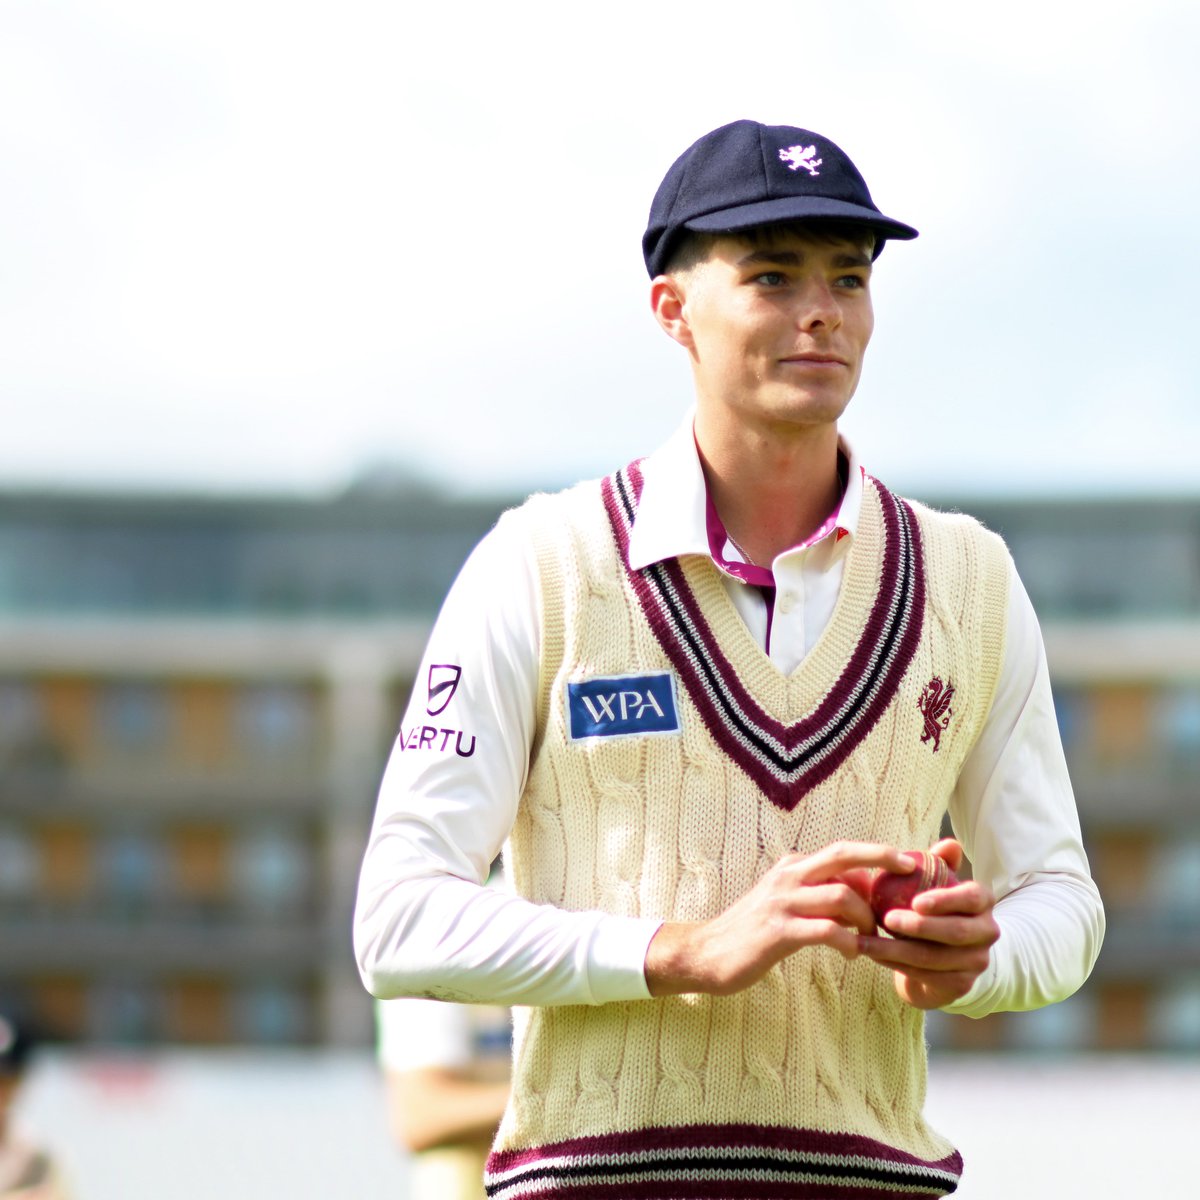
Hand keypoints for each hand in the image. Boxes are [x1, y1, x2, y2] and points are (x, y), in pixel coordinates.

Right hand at [645, 841, 915, 996]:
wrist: (707, 952)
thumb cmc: (754, 931)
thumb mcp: (785, 902)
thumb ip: (817, 894)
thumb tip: (861, 894)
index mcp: (794, 866)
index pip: (843, 851)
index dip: (877, 853)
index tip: (908, 860)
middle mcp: (789, 876)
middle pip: (844, 854)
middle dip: (882, 857)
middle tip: (911, 869)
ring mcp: (783, 902)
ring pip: (841, 895)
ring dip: (866, 917)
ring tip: (871, 938)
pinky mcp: (779, 931)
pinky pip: (826, 930)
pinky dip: (848, 940)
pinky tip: (852, 952)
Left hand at [855, 838, 998, 1009]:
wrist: (942, 952)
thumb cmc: (935, 906)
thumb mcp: (937, 881)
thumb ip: (941, 863)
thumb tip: (949, 844)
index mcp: (984, 902)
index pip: (973, 898)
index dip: (946, 900)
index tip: (915, 901)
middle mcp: (988, 932)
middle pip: (956, 932)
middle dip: (919, 927)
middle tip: (887, 918)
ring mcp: (977, 962)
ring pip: (936, 958)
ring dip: (898, 950)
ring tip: (868, 940)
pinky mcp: (961, 985)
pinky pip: (926, 976)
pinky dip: (896, 966)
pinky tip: (874, 955)